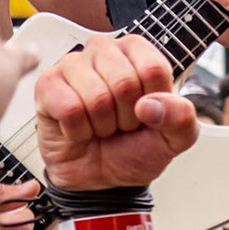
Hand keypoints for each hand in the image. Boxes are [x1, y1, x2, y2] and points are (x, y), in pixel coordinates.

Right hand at [33, 35, 197, 190]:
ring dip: (101, 125)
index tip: (145, 113)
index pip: (153, 68)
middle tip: (120, 123)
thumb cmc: (133, 148)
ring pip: (96, 98)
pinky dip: (78, 131)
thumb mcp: (174, 139)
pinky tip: (79, 128)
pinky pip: (69, 109)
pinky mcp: (47, 85)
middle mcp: (105, 51)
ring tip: (100, 126)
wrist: (100, 178)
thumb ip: (181, 118)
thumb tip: (151, 104)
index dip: (152, 103)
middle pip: (124, 82)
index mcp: (139, 52)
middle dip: (126, 117)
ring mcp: (73, 65)